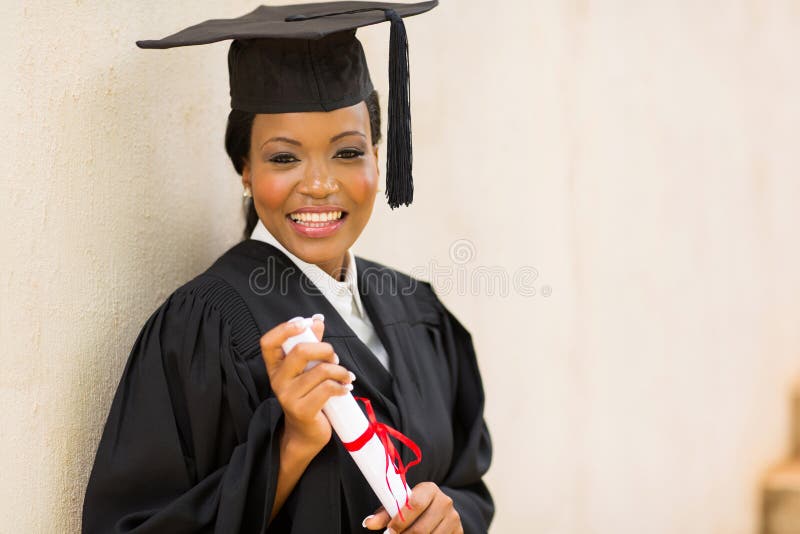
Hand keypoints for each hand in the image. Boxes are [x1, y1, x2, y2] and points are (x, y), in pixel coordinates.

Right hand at [260, 317, 354, 455]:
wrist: (305, 433)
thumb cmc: (308, 396)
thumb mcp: (306, 369)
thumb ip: (310, 344)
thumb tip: (317, 320)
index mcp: (275, 367)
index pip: (268, 342)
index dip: (284, 329)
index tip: (304, 323)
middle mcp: (278, 380)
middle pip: (301, 351)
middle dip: (325, 349)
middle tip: (334, 359)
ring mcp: (288, 396)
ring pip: (321, 371)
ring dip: (340, 371)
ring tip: (346, 377)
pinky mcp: (302, 410)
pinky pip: (327, 389)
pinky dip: (342, 386)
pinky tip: (345, 388)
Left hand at [362, 482, 461, 532]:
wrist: (439, 511)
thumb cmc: (415, 507)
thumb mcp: (401, 505)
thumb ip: (385, 513)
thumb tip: (368, 523)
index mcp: (430, 489)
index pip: (414, 504)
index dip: (400, 520)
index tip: (389, 531)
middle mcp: (445, 502)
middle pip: (421, 528)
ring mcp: (453, 519)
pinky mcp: (459, 532)